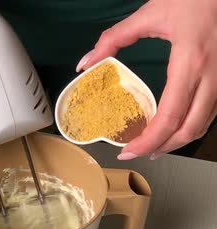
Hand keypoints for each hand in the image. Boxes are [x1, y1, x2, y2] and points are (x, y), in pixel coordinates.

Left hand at [76, 0, 216, 159]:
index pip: (169, 117)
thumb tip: (86, 63)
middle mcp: (213, 76)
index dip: (148, 141)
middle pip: (189, 129)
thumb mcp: (150, 14)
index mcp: (190, 63)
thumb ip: (114, 39)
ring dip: (179, 140)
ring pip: (205, 124)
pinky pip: (213, 111)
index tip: (127, 151)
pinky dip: (192, 124)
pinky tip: (176, 125)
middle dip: (163, 148)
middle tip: (139, 153)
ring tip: (155, 145)